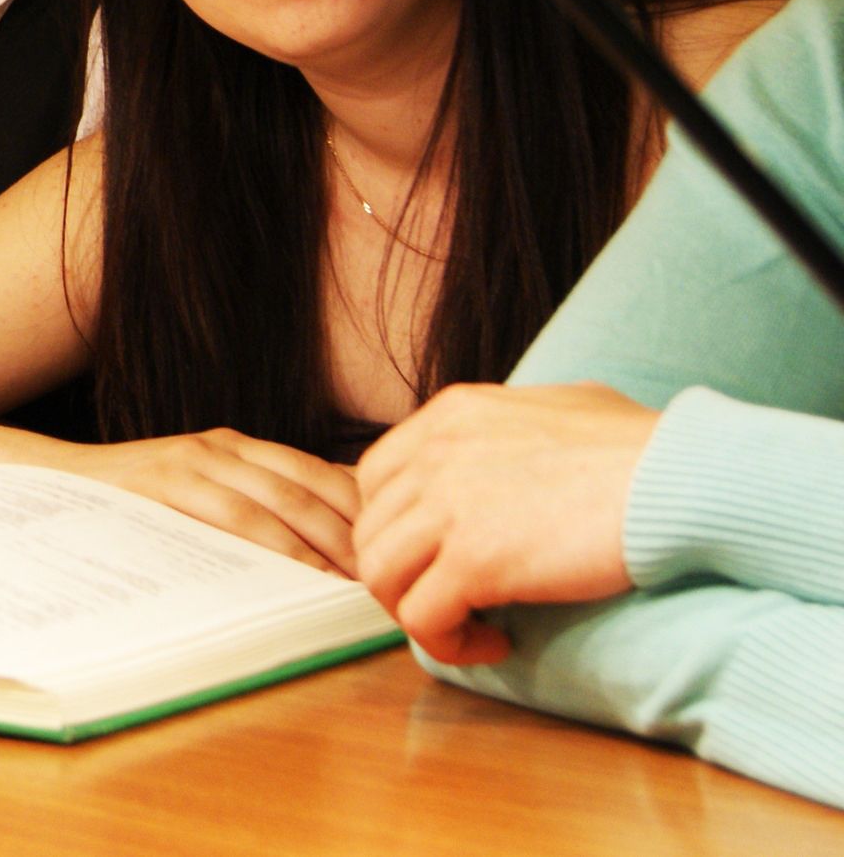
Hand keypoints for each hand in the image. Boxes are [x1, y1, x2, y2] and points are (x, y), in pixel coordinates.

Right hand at [51, 428, 361, 573]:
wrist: (48, 483)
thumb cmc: (130, 505)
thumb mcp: (196, 495)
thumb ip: (247, 507)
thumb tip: (322, 551)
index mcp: (238, 447)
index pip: (322, 472)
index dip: (364, 511)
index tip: (396, 550)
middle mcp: (223, 447)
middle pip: (312, 487)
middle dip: (357, 535)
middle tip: (390, 577)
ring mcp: (195, 462)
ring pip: (282, 502)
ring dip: (327, 546)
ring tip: (357, 584)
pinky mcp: (167, 483)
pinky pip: (236, 518)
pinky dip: (277, 548)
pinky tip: (302, 575)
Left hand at [356, 382, 658, 665]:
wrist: (679, 478)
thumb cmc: (643, 447)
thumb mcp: (561, 405)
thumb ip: (517, 424)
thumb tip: (520, 440)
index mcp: (452, 414)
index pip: (376, 477)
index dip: (397, 525)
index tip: (436, 555)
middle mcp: (436, 454)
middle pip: (370, 529)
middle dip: (403, 574)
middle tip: (451, 599)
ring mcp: (447, 506)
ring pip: (378, 575)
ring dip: (415, 611)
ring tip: (467, 626)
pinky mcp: (473, 561)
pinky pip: (421, 618)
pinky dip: (446, 642)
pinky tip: (493, 644)